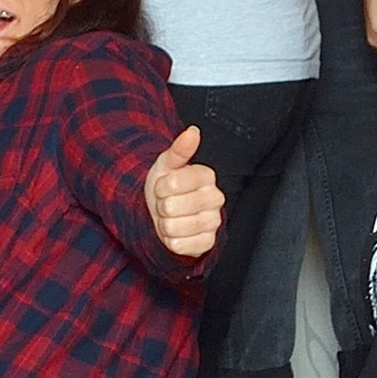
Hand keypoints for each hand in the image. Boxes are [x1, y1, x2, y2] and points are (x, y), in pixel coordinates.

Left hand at [144, 122, 223, 261]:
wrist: (167, 214)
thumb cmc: (167, 187)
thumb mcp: (167, 165)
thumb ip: (179, 149)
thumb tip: (192, 131)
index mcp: (207, 176)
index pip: (172, 183)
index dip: (160, 187)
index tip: (164, 186)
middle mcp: (216, 198)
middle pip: (171, 207)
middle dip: (161, 206)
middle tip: (167, 203)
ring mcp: (214, 222)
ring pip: (173, 227)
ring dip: (164, 224)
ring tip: (171, 217)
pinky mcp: (208, 243)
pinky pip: (179, 245)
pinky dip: (170, 240)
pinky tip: (176, 232)